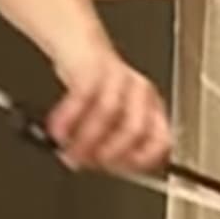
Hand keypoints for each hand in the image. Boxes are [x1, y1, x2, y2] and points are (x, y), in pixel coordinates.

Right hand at [44, 52, 170, 174]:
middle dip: (108, 153)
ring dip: (85, 138)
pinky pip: (82, 96)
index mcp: (151, 109)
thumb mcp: (110, 119)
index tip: (119, 171)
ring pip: (109, 113)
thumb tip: (92, 167)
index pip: (162, 140)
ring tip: (68, 150)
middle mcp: (140, 92)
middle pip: (134, 129)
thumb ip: (107, 145)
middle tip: (88, 163)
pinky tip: (57, 130)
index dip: (141, 160)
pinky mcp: (94, 67)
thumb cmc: (95, 86)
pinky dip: (67, 118)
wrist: (78, 47)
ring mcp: (119, 77)